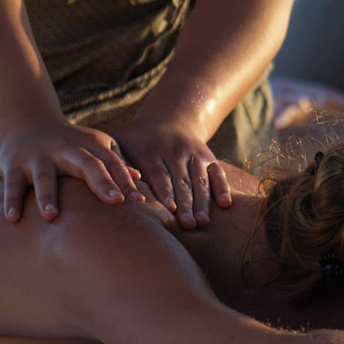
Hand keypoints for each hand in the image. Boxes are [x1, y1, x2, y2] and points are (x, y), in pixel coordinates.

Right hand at [0, 119, 143, 222]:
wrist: (28, 122)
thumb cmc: (70, 144)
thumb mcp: (93, 147)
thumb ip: (113, 162)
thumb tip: (138, 178)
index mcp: (90, 145)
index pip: (111, 164)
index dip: (125, 182)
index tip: (139, 202)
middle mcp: (66, 149)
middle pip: (86, 165)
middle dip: (102, 182)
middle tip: (116, 203)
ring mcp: (38, 156)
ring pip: (44, 176)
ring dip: (47, 196)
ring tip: (51, 216)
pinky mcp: (14, 165)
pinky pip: (12, 184)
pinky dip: (12, 200)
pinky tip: (12, 219)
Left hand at [110, 118, 231, 229]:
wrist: (167, 118)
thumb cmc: (135, 143)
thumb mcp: (120, 146)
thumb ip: (118, 169)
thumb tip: (119, 193)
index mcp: (150, 150)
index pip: (159, 173)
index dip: (165, 192)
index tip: (170, 210)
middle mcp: (174, 150)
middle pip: (181, 179)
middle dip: (186, 203)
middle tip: (188, 225)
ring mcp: (193, 152)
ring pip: (199, 178)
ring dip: (202, 201)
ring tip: (203, 222)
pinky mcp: (208, 156)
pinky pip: (217, 172)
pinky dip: (222, 187)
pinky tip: (225, 204)